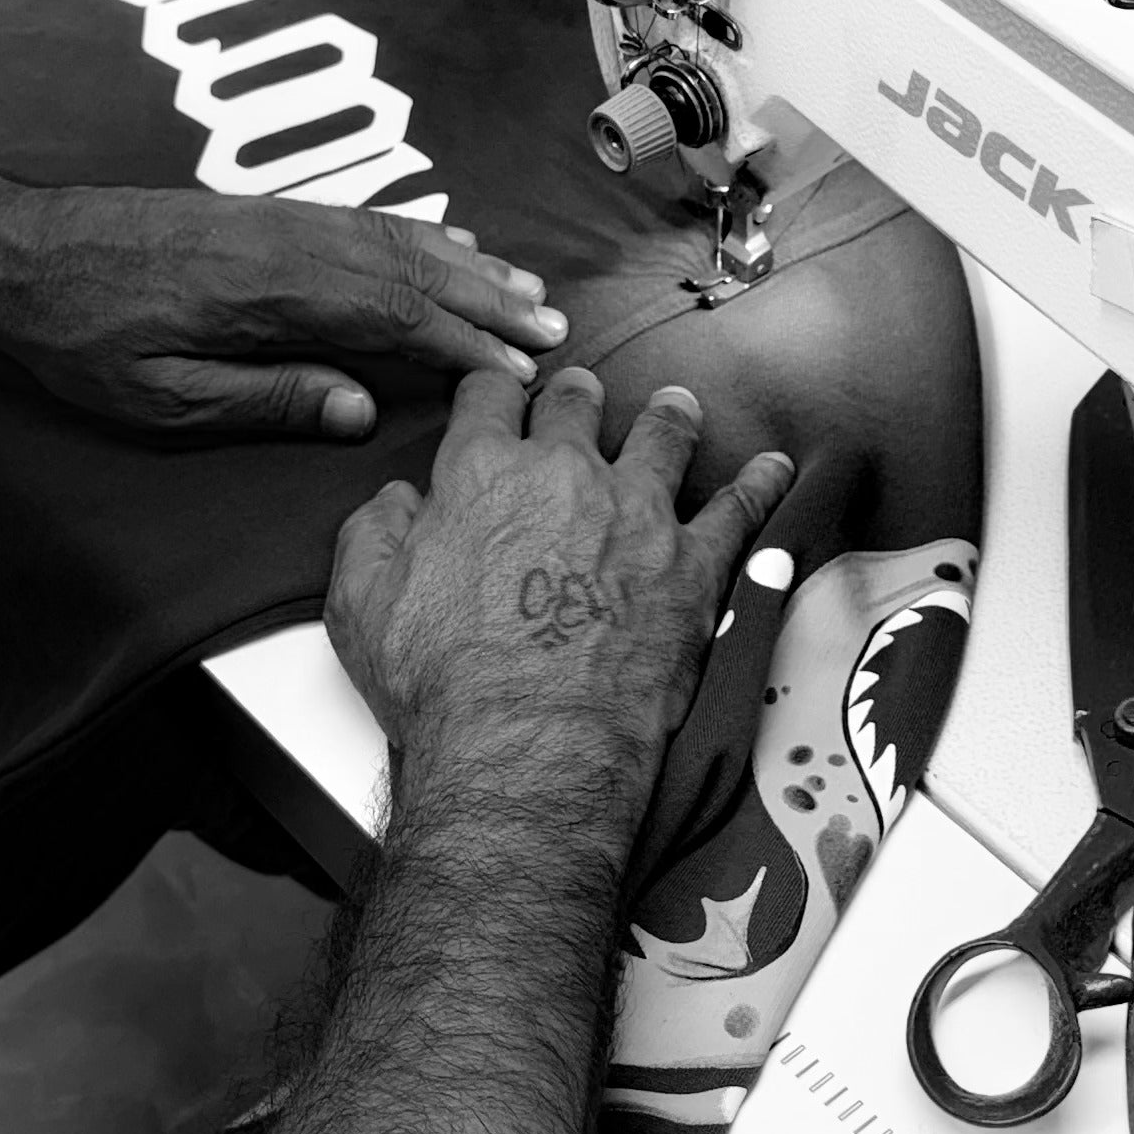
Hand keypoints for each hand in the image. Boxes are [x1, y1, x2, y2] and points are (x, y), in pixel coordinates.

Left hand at [0, 186, 568, 437]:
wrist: (18, 256)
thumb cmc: (82, 337)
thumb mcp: (163, 395)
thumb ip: (266, 398)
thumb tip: (358, 407)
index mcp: (271, 293)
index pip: (393, 317)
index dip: (462, 346)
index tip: (518, 370)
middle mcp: (287, 243)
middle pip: (411, 270)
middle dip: (488, 302)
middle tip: (553, 327)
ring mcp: (277, 220)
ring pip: (394, 238)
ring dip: (465, 265)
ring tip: (524, 287)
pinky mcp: (261, 213)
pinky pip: (361, 219)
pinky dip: (417, 233)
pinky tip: (447, 244)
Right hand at [326, 366, 792, 800]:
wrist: (526, 745)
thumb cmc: (442, 685)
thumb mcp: (360, 603)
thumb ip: (373, 533)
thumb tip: (397, 501)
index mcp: (480, 474)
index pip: (488, 398)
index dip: (492, 389)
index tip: (499, 392)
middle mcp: (563, 475)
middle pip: (576, 405)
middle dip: (576, 395)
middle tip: (582, 396)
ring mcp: (636, 515)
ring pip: (662, 437)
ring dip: (668, 417)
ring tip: (675, 406)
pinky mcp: (691, 565)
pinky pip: (738, 510)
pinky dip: (759, 485)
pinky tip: (773, 469)